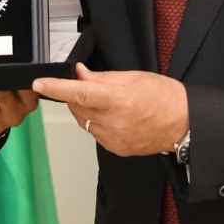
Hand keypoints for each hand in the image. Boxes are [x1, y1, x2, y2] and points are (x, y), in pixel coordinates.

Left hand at [33, 64, 187, 156]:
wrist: (184, 124)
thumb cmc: (165, 98)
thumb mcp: (135, 78)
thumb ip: (103, 78)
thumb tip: (79, 74)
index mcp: (120, 101)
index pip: (80, 93)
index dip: (57, 88)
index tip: (39, 83)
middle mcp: (115, 123)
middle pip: (78, 107)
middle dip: (77, 94)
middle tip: (92, 85)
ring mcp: (114, 139)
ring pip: (84, 121)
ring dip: (87, 109)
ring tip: (110, 102)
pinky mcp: (116, 149)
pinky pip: (95, 133)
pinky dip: (97, 122)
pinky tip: (114, 117)